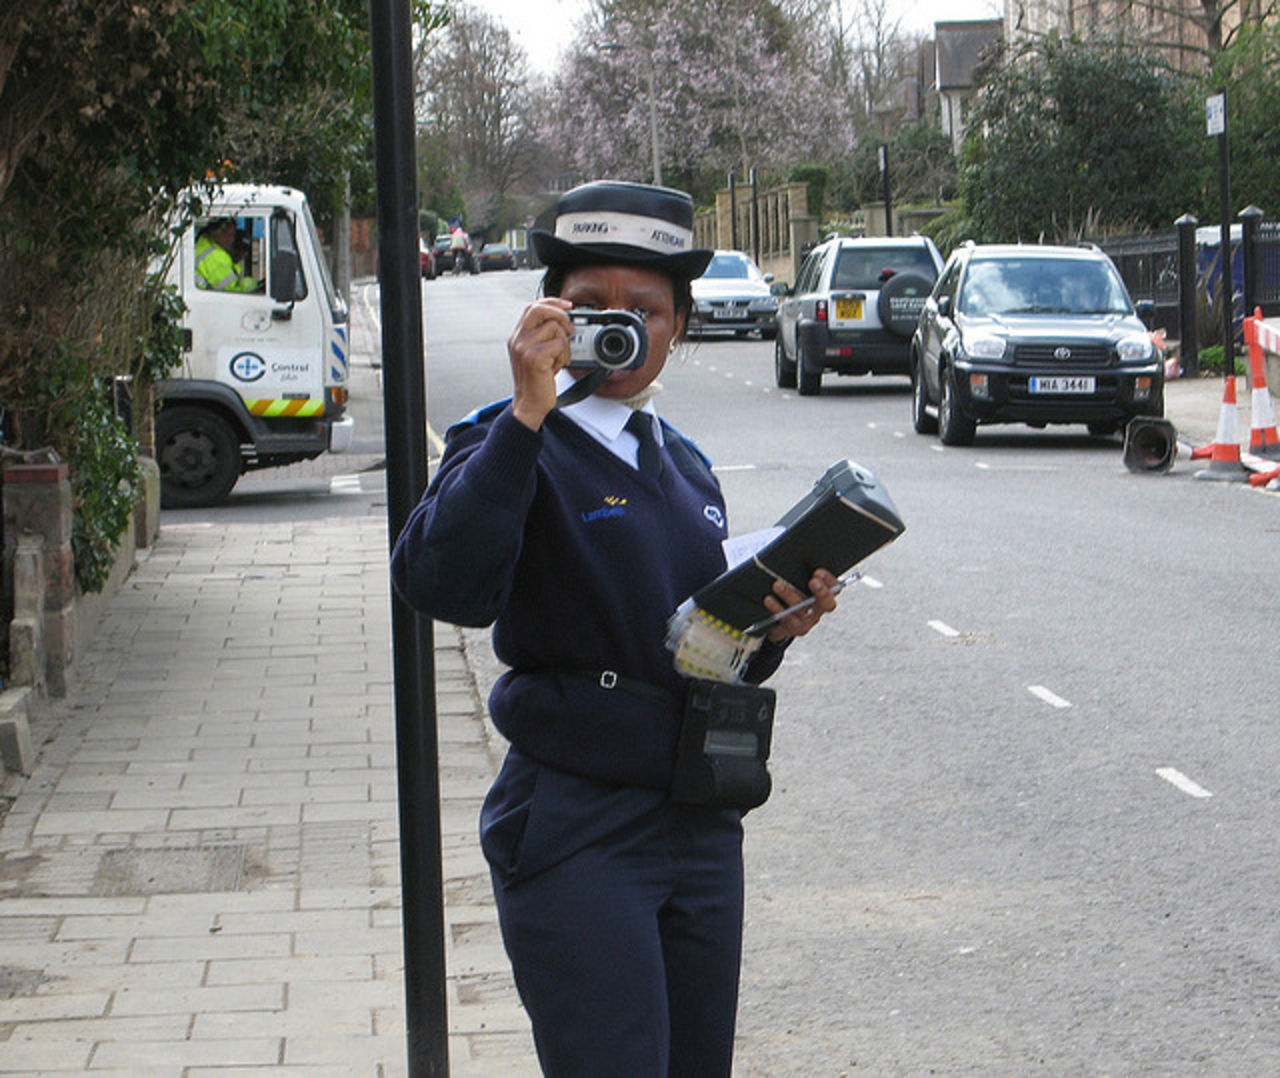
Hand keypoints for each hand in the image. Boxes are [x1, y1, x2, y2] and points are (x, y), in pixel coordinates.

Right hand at [508, 298, 572, 429]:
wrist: (529, 404)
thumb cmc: (536, 381)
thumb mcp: (536, 354)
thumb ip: (543, 336)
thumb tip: (564, 322)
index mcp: (518, 336)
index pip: (533, 306)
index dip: (552, 302)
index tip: (568, 306)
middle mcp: (518, 339)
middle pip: (540, 309)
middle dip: (560, 316)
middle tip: (569, 330)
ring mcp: (524, 347)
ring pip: (555, 328)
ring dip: (564, 345)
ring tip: (557, 359)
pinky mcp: (534, 357)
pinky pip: (558, 345)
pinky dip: (563, 356)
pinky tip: (556, 367)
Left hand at [762, 569, 838, 643]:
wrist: (778, 619)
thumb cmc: (790, 591)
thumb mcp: (796, 579)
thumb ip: (799, 570)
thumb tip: (791, 551)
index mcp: (824, 593)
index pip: (835, 587)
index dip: (829, 580)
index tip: (818, 572)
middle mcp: (819, 608)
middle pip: (827, 603)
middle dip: (822, 592)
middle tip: (813, 581)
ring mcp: (809, 621)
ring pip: (803, 610)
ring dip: (791, 596)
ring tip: (777, 585)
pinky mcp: (796, 628)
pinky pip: (788, 620)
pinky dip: (778, 608)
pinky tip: (769, 599)